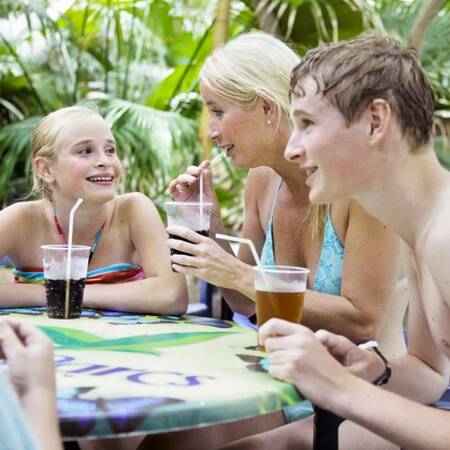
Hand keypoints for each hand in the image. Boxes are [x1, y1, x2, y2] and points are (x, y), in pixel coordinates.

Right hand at [0, 319, 54, 401]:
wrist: (34, 403)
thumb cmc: (29, 375)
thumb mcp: (17, 354)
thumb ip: (8, 337)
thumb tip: (0, 320)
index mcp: (40, 340)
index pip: (23, 325)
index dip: (7, 323)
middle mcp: (37, 347)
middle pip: (17, 336)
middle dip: (2, 335)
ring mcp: (31, 359)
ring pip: (13, 347)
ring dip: (1, 346)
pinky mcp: (24, 370)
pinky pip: (12, 358)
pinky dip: (3, 355)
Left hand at [167, 226, 243, 287]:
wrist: (235, 273)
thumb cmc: (224, 259)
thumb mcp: (214, 247)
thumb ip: (202, 244)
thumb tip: (187, 242)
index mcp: (207, 242)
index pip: (188, 233)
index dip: (176, 230)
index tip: (169, 229)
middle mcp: (203, 251)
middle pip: (182, 245)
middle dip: (172, 243)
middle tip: (167, 242)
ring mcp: (202, 262)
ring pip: (182, 259)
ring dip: (174, 257)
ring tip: (171, 257)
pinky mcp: (202, 273)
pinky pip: (186, 270)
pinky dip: (179, 268)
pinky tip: (175, 266)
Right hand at [168, 161, 217, 205]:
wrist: (207, 222)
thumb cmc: (211, 208)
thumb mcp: (211, 194)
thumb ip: (208, 182)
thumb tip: (207, 168)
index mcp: (202, 182)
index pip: (200, 171)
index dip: (202, 165)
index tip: (206, 163)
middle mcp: (192, 184)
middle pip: (189, 172)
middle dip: (193, 170)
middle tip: (199, 172)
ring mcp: (185, 190)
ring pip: (181, 178)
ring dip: (186, 177)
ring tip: (193, 180)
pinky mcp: (178, 198)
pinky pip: (172, 189)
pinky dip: (172, 185)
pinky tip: (176, 183)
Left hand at [259, 319, 373, 409]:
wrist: (342, 387)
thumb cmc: (326, 368)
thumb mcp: (312, 344)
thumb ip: (294, 339)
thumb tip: (268, 339)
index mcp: (303, 331)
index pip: (273, 323)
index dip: (264, 331)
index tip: (263, 340)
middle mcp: (298, 341)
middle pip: (269, 343)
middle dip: (273, 354)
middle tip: (286, 362)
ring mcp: (295, 356)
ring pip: (270, 359)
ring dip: (277, 367)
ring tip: (293, 371)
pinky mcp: (292, 371)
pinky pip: (272, 371)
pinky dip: (279, 376)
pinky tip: (292, 378)